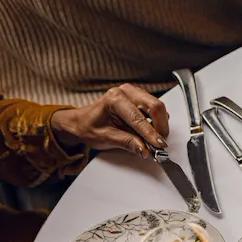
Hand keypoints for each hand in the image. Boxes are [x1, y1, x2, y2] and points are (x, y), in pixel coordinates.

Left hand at [50, 84, 169, 157]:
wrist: (81, 122)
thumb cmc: (88, 127)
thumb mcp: (104, 138)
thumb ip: (126, 143)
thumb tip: (144, 149)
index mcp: (114, 98)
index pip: (138, 118)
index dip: (151, 133)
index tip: (160, 146)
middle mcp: (126, 92)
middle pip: (155, 107)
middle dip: (160, 127)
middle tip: (160, 144)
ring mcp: (135, 93)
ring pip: (158, 108)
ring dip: (160, 125)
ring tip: (152, 140)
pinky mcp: (141, 99)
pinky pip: (156, 110)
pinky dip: (157, 123)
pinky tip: (148, 132)